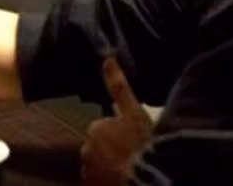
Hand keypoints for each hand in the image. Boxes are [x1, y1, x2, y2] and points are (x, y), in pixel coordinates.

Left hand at [81, 56, 153, 185]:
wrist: (145, 176)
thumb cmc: (142, 144)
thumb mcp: (135, 112)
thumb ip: (119, 86)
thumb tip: (107, 59)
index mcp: (96, 128)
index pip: (104, 130)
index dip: (119, 135)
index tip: (133, 141)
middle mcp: (86, 148)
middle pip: (99, 148)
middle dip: (111, 151)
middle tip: (132, 156)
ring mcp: (89, 169)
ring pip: (98, 165)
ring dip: (108, 167)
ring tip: (128, 168)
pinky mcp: (91, 184)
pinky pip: (97, 181)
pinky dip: (105, 180)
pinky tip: (121, 178)